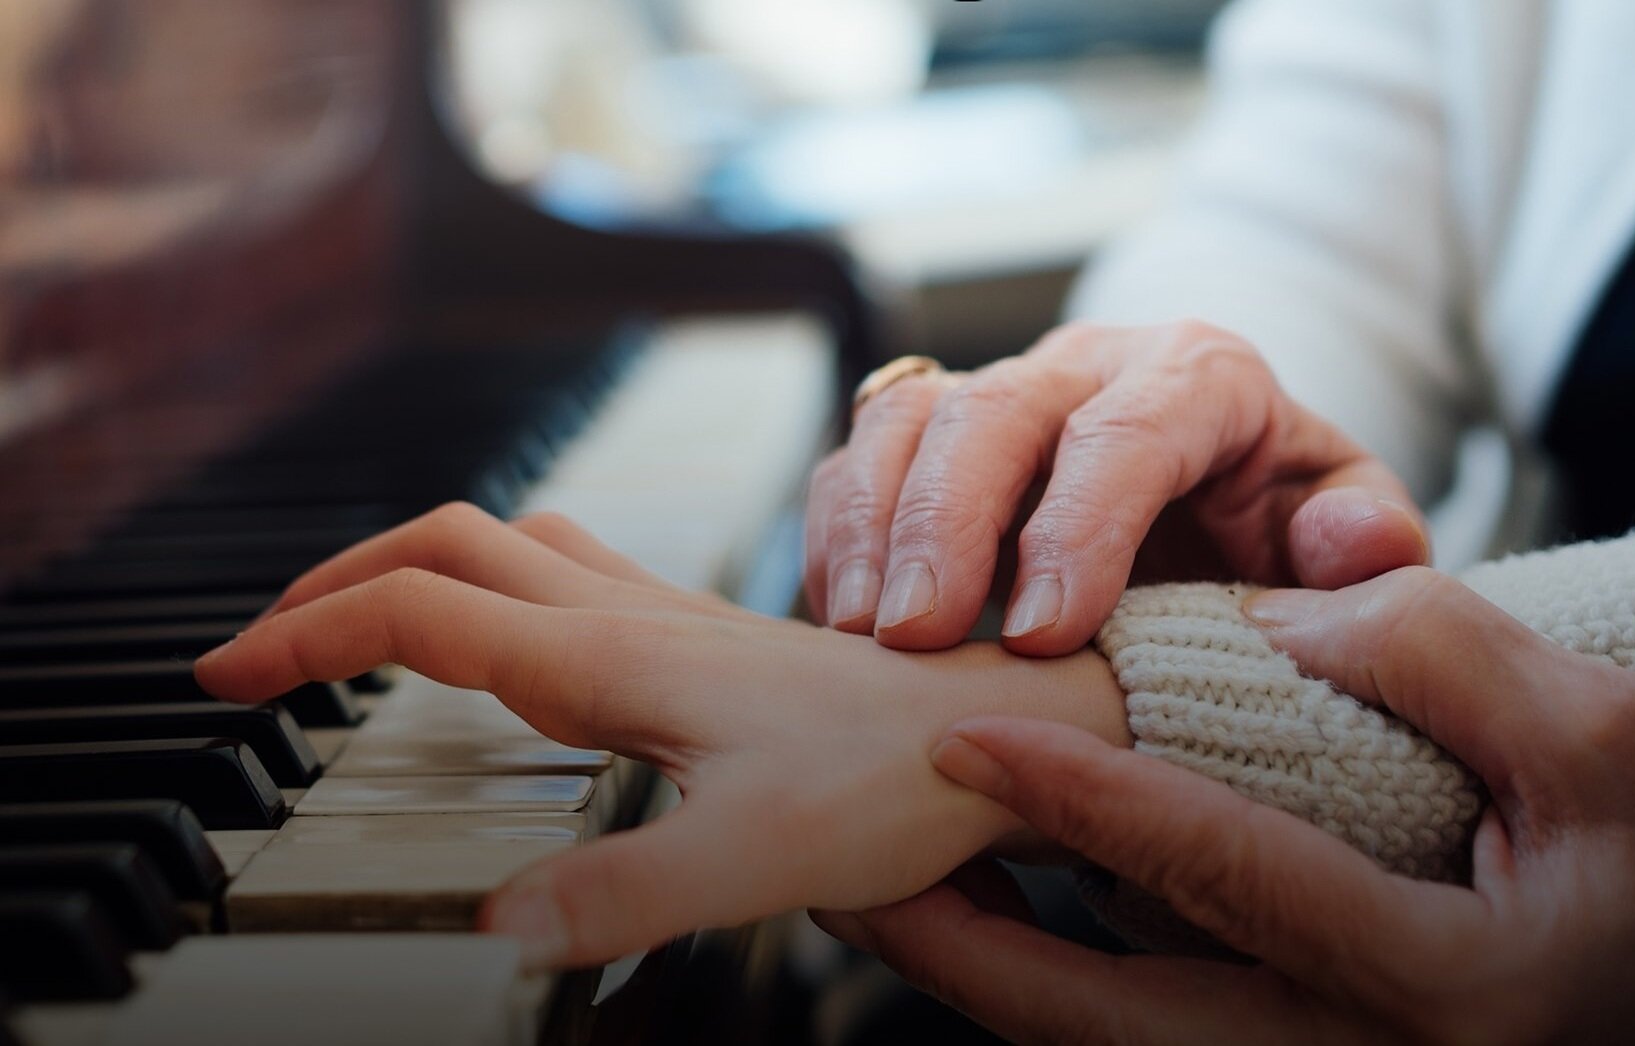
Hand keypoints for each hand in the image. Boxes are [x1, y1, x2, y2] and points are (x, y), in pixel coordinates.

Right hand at [195, 503, 1129, 968]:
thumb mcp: (751, 857)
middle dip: (337, 577)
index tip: (226, 676)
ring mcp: (670, 619)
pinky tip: (511, 639)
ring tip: (356, 620)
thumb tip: (502, 927)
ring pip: (511, 542)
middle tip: (267, 641)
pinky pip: (570, 573)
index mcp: (610, 656)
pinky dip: (495, 585)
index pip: (417, 610)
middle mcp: (632, 617)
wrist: (1006, 728)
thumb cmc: (901, 777)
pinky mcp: (706, 640)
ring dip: (415, 564)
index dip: (305, 634)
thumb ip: (621, 894)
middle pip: (446, 542)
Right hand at [804, 321, 1428, 655]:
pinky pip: (860, 456)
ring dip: (873, 524)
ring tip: (862, 635)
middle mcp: (1090, 365)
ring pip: (910, 417)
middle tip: (915, 636)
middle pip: (998, 409)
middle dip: (947, 522)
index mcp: (1202, 376)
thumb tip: (1350, 540)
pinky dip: (837, 532)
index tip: (1042, 635)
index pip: (1132, 429)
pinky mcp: (934, 434)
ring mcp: (1002, 392)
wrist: (1220, 499)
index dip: (1080, 526)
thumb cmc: (1279, 527)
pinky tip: (838, 620)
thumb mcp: (1343, 533)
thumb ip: (1367, 539)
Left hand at [819, 570, 1634, 1044]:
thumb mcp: (1611, 739)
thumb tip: (1274, 621)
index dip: (1080, 800)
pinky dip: (1070, 987)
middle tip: (843, 878)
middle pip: (1116, 1026)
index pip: (1222, 876)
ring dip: (995, 977)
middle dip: (965, 954)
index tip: (957, 733)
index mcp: (1445, 989)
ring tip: (886, 895)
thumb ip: (1442, 658)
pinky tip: (1008, 917)